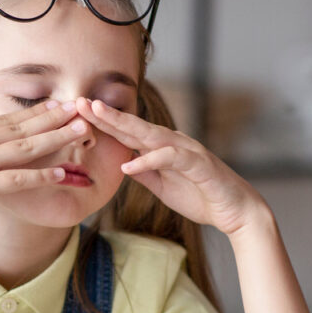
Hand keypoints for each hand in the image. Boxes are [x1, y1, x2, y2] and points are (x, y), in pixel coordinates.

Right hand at [0, 100, 88, 245]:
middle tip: (79, 108)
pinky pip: (16, 179)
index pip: (4, 119)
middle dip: (53, 118)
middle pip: (20, 128)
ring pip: (24, 148)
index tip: (57, 105)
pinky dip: (41, 176)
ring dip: (56, 139)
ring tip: (80, 131)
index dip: (34, 112)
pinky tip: (62, 173)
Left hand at [75, 97, 264, 237]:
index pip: (127, 132)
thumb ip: (145, 173)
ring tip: (98, 116)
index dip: (102, 122)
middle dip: (105, 113)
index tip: (77, 113)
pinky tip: (128, 164)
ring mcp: (186, 150)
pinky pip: (170, 158)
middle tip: (80, 101)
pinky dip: (149, 160)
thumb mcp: (162, 187)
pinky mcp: (198, 164)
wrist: (235, 211)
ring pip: (149, 133)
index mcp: (161, 148)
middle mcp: (172, 142)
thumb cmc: (200, 196)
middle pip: (133, 125)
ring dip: (123, 123)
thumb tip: (123, 163)